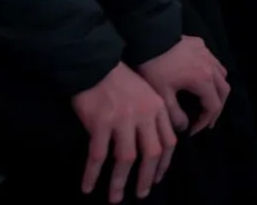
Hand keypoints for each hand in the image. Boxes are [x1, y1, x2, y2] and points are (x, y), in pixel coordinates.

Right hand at [70, 63, 174, 202]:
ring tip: (115, 198)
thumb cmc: (121, 80)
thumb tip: (158, 144)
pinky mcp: (100, 123)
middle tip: (141, 194)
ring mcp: (123, 119)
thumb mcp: (147, 93)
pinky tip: (87, 187)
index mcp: (158, 108)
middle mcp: (145, 115)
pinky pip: (97, 156)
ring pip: (125, 159)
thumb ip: (155, 115)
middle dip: (147, 178)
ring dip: (119, 182)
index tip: (158, 178)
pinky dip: (92, 174)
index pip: (169, 141)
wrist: (96, 65)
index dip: (164, 163)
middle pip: (151, 153)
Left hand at [136, 35, 228, 136]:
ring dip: (217, 90)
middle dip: (216, 108)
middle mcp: (212, 67)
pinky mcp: (201, 45)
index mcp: (204, 81)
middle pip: (224, 91)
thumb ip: (175, 115)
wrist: (150, 40)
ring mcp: (208, 54)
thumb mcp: (162, 96)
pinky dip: (212, 74)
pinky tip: (201, 77)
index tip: (193, 131)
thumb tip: (184, 127)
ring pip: (222, 75)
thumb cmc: (155, 69)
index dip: (205, 122)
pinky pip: (213, 62)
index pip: (213, 106)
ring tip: (207, 100)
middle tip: (205, 120)